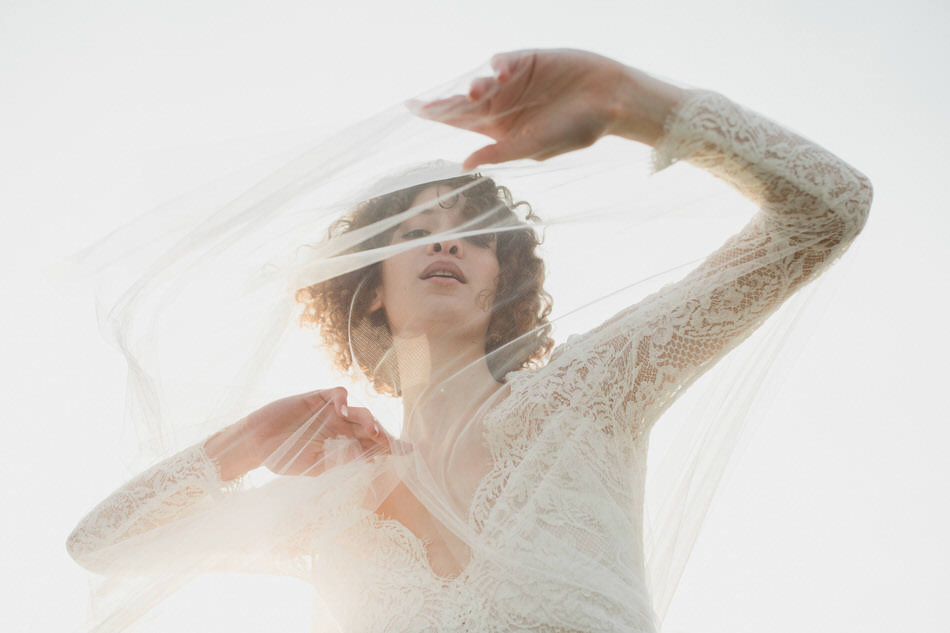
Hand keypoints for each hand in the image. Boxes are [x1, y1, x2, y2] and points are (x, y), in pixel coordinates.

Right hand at [208, 388, 398, 477]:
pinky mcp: (316, 399)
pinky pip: (337, 394)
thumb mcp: (315, 466)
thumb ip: (339, 461)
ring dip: (368, 420)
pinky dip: (343, 401)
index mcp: (342, 443)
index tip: (409, 451)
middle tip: (393, 446)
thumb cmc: (284, 458)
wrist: (255, 446)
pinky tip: (342, 413)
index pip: (371, 444)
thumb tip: (367, 459)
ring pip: (358, 410)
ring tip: (373, 432)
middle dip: (383, 436)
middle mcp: (340, 426)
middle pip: (369, 427)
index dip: (390, 446)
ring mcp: (329, 411)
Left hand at [410, 48, 683, 169]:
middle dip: (445, 102)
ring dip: (476, 87)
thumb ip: (500, 153)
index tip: (413, 108)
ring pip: (483, 81)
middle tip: (423, 104)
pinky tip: (501, 72)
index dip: (437, 113)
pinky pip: (504, 60)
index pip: (462, 121)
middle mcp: (504, 104)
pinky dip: (498, 65)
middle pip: (464, 101)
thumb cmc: (576, 129)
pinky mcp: (527, 60)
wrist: (610, 102)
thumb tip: (465, 163)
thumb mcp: (534, 146)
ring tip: (477, 93)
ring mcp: (514, 82)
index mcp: (501, 129)